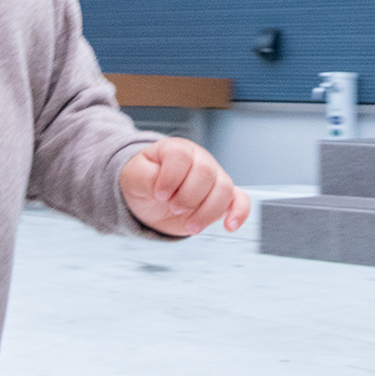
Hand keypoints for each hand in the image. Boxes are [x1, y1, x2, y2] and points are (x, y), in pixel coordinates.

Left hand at [119, 137, 250, 236]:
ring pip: (224, 189)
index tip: (159, 194)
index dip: (170, 177)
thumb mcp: (134, 176)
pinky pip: (240, 200)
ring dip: (207, 212)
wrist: (151, 196)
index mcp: (177, 149)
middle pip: (206, 172)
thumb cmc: (145, 180)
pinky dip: (238, 213)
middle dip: (188, 197)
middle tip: (172, 208)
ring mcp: (214, 177)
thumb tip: (159, 184)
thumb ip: (145, 177)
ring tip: (190, 225)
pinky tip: (229, 225)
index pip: (181, 156)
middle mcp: (200, 160)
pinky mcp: (222, 198)